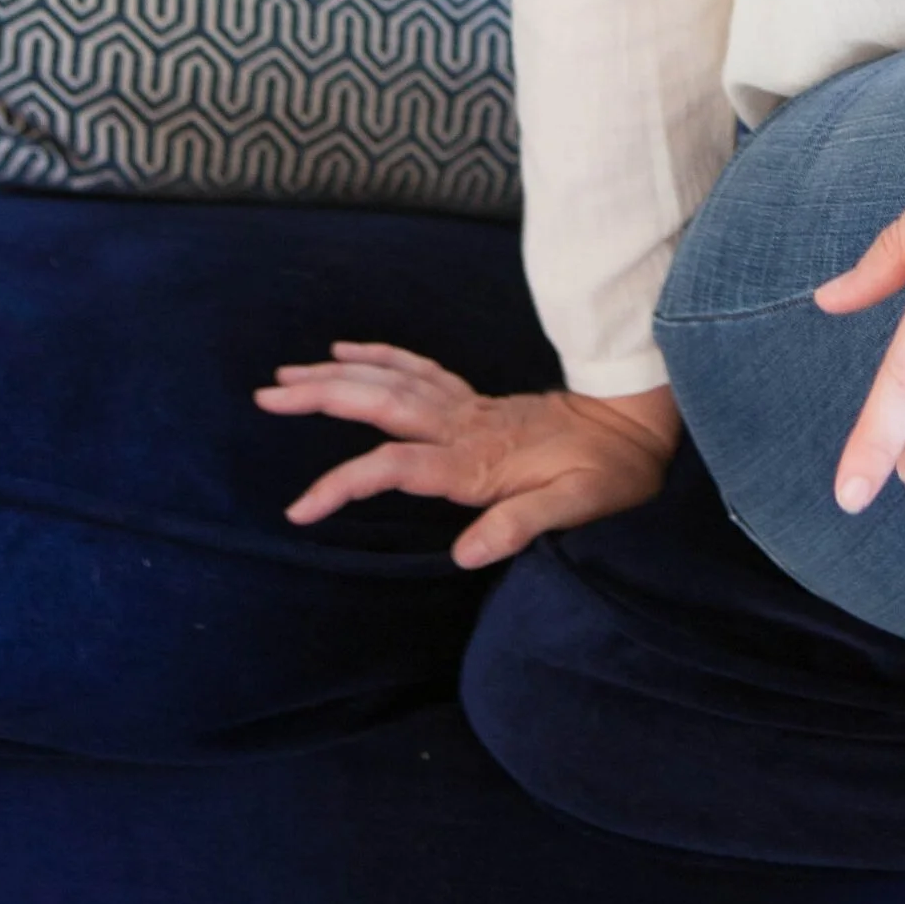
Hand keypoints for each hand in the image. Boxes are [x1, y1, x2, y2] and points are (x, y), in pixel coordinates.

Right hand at [254, 344, 679, 568]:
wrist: (638, 426)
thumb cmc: (610, 473)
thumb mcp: (578, 508)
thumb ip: (521, 526)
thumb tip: (466, 553)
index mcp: (477, 461)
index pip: (396, 467)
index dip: (346, 484)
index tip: (300, 508)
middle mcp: (464, 427)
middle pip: (381, 405)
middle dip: (322, 398)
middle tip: (266, 396)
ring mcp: (467, 408)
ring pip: (391, 382)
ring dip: (337, 375)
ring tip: (284, 375)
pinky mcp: (474, 400)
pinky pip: (418, 370)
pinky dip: (380, 356)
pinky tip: (347, 350)